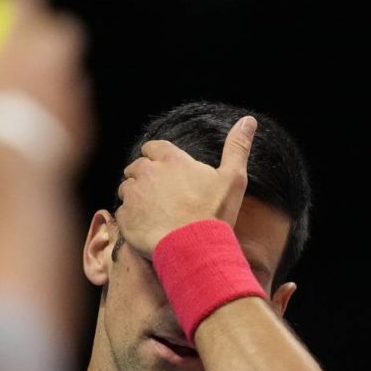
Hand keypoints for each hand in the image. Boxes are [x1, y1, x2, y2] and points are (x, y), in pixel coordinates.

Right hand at [0, 0, 93, 174]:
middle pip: (61, 30)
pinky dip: (54, 121)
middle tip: (24, 51)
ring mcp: (77, 89)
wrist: (12, 169)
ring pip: (69, 76)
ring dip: (51, 85)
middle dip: (47, 37)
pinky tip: (32, 138)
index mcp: (27, 29)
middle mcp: (59, 52)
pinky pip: (70, 116)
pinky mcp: (84, 125)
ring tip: (21, 107)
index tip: (2, 4)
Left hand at [115, 116, 256, 256]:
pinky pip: (122, 212)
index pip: (153, 148)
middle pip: (136, 167)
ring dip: (136, 196)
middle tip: (160, 194)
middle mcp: (147, 172)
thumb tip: (248, 121)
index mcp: (170, 159)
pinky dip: (131, 218)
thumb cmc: (214, 214)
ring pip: (126, 188)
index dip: (157, 157)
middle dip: (144, 176)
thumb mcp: (233, 178)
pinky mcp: (124, 216)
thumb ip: (237, 147)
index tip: (165, 169)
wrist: (194, 249)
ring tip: (153, 211)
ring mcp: (133, 194)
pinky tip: (147, 226)